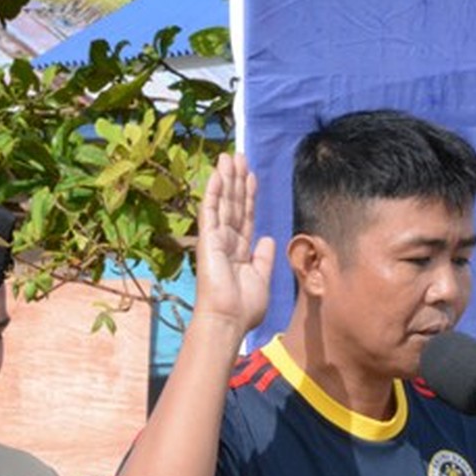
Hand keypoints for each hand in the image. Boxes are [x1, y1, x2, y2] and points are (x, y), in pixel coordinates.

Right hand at [192, 152, 276, 332]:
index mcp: (240, 251)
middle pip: (233, 204)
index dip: (248, 196)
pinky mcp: (207, 240)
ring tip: (229, 157)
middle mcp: (227, 241)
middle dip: (236, 180)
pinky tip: (217, 174)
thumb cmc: (244, 307)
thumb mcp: (262, 279)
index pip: (245, 216)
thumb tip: (267, 239)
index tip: (251, 176)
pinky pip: (211, 211)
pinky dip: (214, 192)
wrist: (228, 319)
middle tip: (238, 156)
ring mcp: (215, 239)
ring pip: (223, 202)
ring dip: (226, 179)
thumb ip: (264, 258)